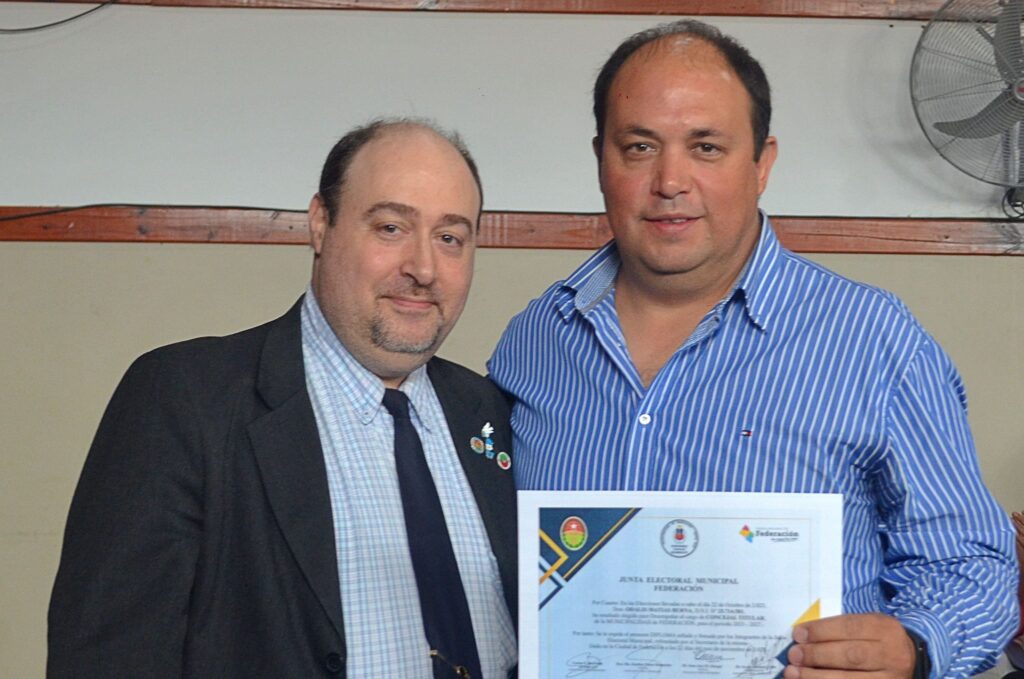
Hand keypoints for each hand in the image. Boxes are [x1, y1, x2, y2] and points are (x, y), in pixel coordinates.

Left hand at [783, 613, 915, 677]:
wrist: (909, 659)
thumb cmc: (876, 639)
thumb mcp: (866, 625)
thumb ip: (838, 629)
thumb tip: (802, 637)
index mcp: (885, 629)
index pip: (850, 627)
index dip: (821, 631)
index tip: (798, 634)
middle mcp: (893, 655)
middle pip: (851, 655)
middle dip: (818, 655)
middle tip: (794, 655)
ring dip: (817, 677)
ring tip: (794, 673)